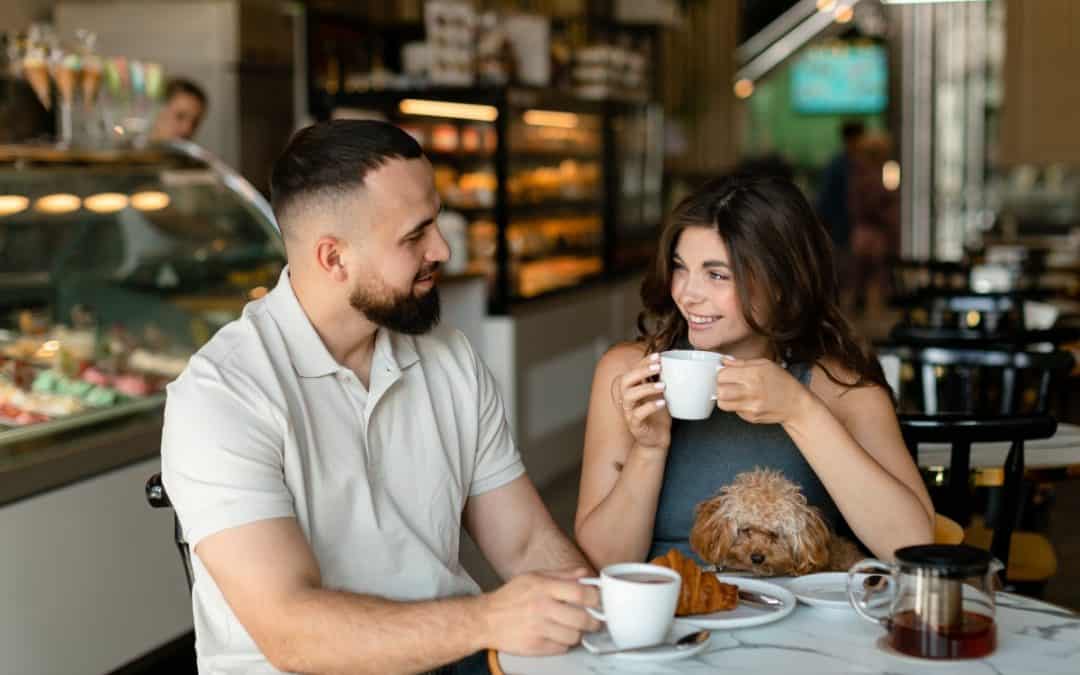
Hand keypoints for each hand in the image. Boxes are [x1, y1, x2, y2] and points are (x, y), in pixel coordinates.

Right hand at [479, 567, 601, 655]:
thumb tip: (585, 574)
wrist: (485, 619)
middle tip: (593, 621)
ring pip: (574, 636)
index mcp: (544, 587)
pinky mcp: (535, 647)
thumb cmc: (510, 597)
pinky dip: (563, 644)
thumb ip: (561, 575)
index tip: (598, 602)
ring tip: (571, 628)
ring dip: (577, 633)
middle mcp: (542, 608)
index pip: (581, 593)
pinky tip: (556, 636)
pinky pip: (562, 648)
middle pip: (582, 619)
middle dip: (593, 621)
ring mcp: (539, 629)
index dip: (596, 599)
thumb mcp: (533, 577)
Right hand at [614, 353, 670, 453]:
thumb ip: (662, 381)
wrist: (657, 439)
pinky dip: (650, 407)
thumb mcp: (661, 396)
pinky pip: (637, 414)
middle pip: (625, 380)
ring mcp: (629, 412)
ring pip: (629, 396)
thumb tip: (677, 364)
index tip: (658, 355)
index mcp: (633, 390)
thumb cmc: (659, 416)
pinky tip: (662, 403)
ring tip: (662, 386)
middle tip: (658, 367)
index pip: (632, 370)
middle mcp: (628, 399)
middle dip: (641, 371)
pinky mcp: (635, 425)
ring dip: (646, 388)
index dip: (643, 362)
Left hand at [714, 358, 811, 424]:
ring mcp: (751, 407)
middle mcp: (751, 391)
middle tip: (726, 384)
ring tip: (733, 393)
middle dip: (719, 386)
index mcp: (754, 374)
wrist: (796, 404)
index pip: (723, 375)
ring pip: (722, 404)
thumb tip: (724, 362)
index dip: (721, 373)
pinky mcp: (751, 417)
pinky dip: (735, 405)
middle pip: (720, 391)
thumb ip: (742, 363)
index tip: (725, 373)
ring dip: (724, 398)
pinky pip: (734, 411)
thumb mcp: (765, 365)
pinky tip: (745, 400)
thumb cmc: (782, 382)